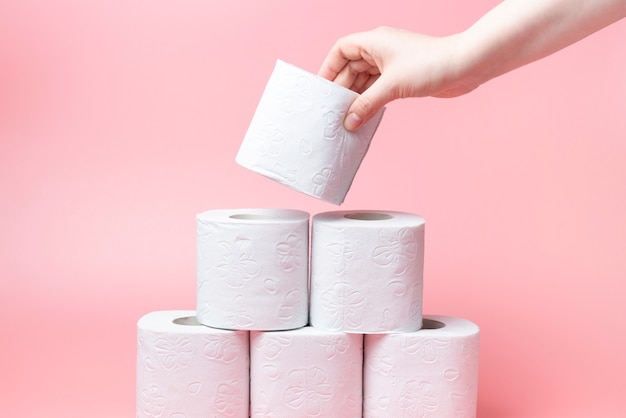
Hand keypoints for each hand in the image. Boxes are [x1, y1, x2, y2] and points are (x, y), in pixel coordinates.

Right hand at [318, 26, 480, 129]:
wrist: (464, 67)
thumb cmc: (430, 65)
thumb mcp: (391, 87)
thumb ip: (367, 105)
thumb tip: (349, 122)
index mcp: (374, 41)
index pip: (341, 50)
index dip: (329, 68)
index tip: (322, 88)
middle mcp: (381, 50)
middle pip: (351, 68)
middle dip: (343, 89)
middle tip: (332, 111)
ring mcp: (392, 64)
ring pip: (365, 80)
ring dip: (357, 98)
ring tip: (346, 118)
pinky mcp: (402, 77)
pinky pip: (378, 89)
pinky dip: (370, 101)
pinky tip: (364, 116)